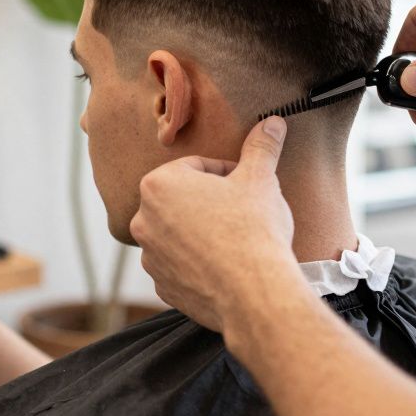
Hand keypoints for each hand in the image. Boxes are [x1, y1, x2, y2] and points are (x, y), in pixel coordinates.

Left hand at [130, 117, 298, 332]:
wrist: (254, 292)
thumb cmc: (253, 230)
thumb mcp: (260, 180)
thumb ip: (261, 148)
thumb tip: (272, 122)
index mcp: (159, 184)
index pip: (196, 168)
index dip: (227, 174)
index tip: (247, 186)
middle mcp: (143, 219)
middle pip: (184, 200)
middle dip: (211, 202)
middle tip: (242, 211)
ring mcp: (150, 256)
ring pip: (179, 233)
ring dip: (202, 231)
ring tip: (234, 239)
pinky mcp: (161, 286)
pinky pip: (180, 265)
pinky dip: (198, 262)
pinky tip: (225, 265)